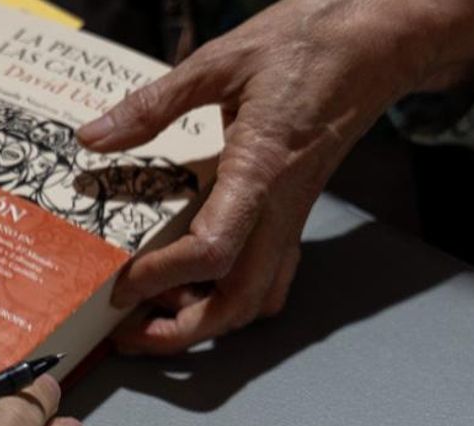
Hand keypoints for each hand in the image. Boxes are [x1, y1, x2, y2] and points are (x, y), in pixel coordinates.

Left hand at [77, 0, 473, 353]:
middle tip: (129, 335)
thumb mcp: (221, 62)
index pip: (212, 251)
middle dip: (183, 332)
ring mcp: (292, 216)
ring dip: (207, 322)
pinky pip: (272, 278)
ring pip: (258, 298)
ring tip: (153, 317)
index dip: (162, 278)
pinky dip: (234, 300)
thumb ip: (154, 104)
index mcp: (260, 169)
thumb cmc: (309, 45)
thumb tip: (94, 136)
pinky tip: (197, 288)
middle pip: (239, 301)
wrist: (378, 41)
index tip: (120, 284)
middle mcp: (280, 207)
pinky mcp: (295, 214)